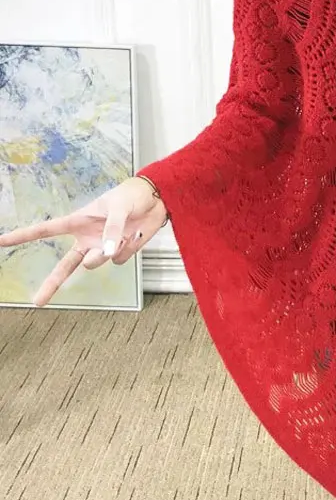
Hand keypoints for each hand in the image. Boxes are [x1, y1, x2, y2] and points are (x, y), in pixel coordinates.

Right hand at [0, 176, 166, 306]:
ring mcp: (103, 248)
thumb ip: (111, 229)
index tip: (1, 242)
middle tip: (37, 302)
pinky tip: (134, 235)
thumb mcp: (117, 207)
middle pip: (64, 266)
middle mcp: (87, 239)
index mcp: (78, 222)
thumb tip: (108, 252)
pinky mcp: (120, 253)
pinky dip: (129, 247)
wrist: (155, 200)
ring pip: (96, 263)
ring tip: (120, 236)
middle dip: (51, 284)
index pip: (45, 230)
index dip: (22, 236)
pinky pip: (120, 258)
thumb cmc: (129, 197)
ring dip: (104, 254)